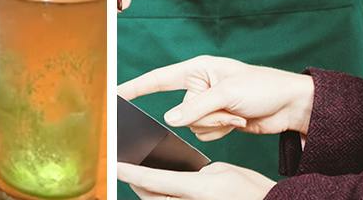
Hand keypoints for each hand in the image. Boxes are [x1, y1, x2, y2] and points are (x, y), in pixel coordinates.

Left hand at [116, 162, 273, 199]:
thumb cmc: (248, 188)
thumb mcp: (221, 172)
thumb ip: (193, 174)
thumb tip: (174, 177)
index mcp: (197, 189)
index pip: (153, 181)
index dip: (130, 173)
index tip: (114, 165)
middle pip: (150, 195)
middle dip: (136, 182)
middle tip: (125, 165)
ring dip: (147, 191)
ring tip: (137, 175)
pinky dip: (161, 196)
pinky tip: (156, 186)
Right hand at [118, 55, 314, 139]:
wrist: (288, 105)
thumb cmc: (262, 87)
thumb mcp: (227, 94)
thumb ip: (195, 107)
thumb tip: (169, 119)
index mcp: (199, 69)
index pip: (159, 78)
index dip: (135, 87)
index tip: (114, 95)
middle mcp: (200, 85)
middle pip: (181, 111)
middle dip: (207, 114)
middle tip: (230, 108)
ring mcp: (207, 104)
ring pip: (192, 126)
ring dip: (216, 124)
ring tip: (238, 113)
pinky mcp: (216, 121)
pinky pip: (204, 134)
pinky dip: (221, 131)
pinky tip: (238, 122)